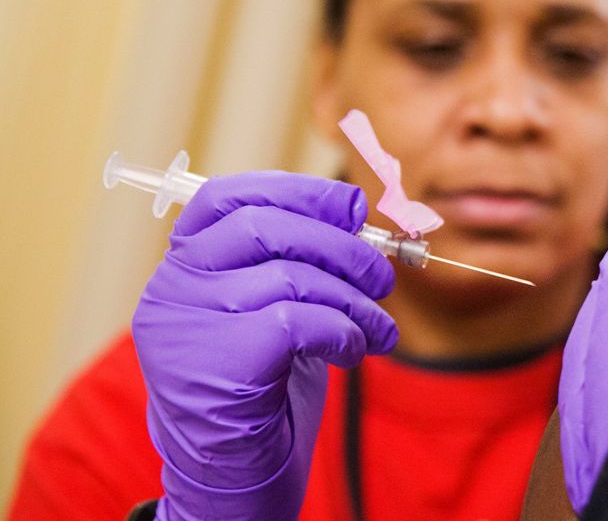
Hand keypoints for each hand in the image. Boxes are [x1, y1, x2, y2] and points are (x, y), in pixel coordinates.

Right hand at [132, 172, 397, 519]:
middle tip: (381, 277)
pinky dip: (344, 332)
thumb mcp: (270, 308)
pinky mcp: (221, 364)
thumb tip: (355, 210)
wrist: (229, 469)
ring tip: (380, 328)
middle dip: (341, 246)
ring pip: (294, 278)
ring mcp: (189, 326)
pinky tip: (355, 350)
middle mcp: (173, 288)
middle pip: (265, 227)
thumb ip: (296, 258)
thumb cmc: (259, 381)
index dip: (297, 190)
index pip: (227, 197)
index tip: (350, 205)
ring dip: (356, 302)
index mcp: (182, 264)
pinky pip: (302, 322)